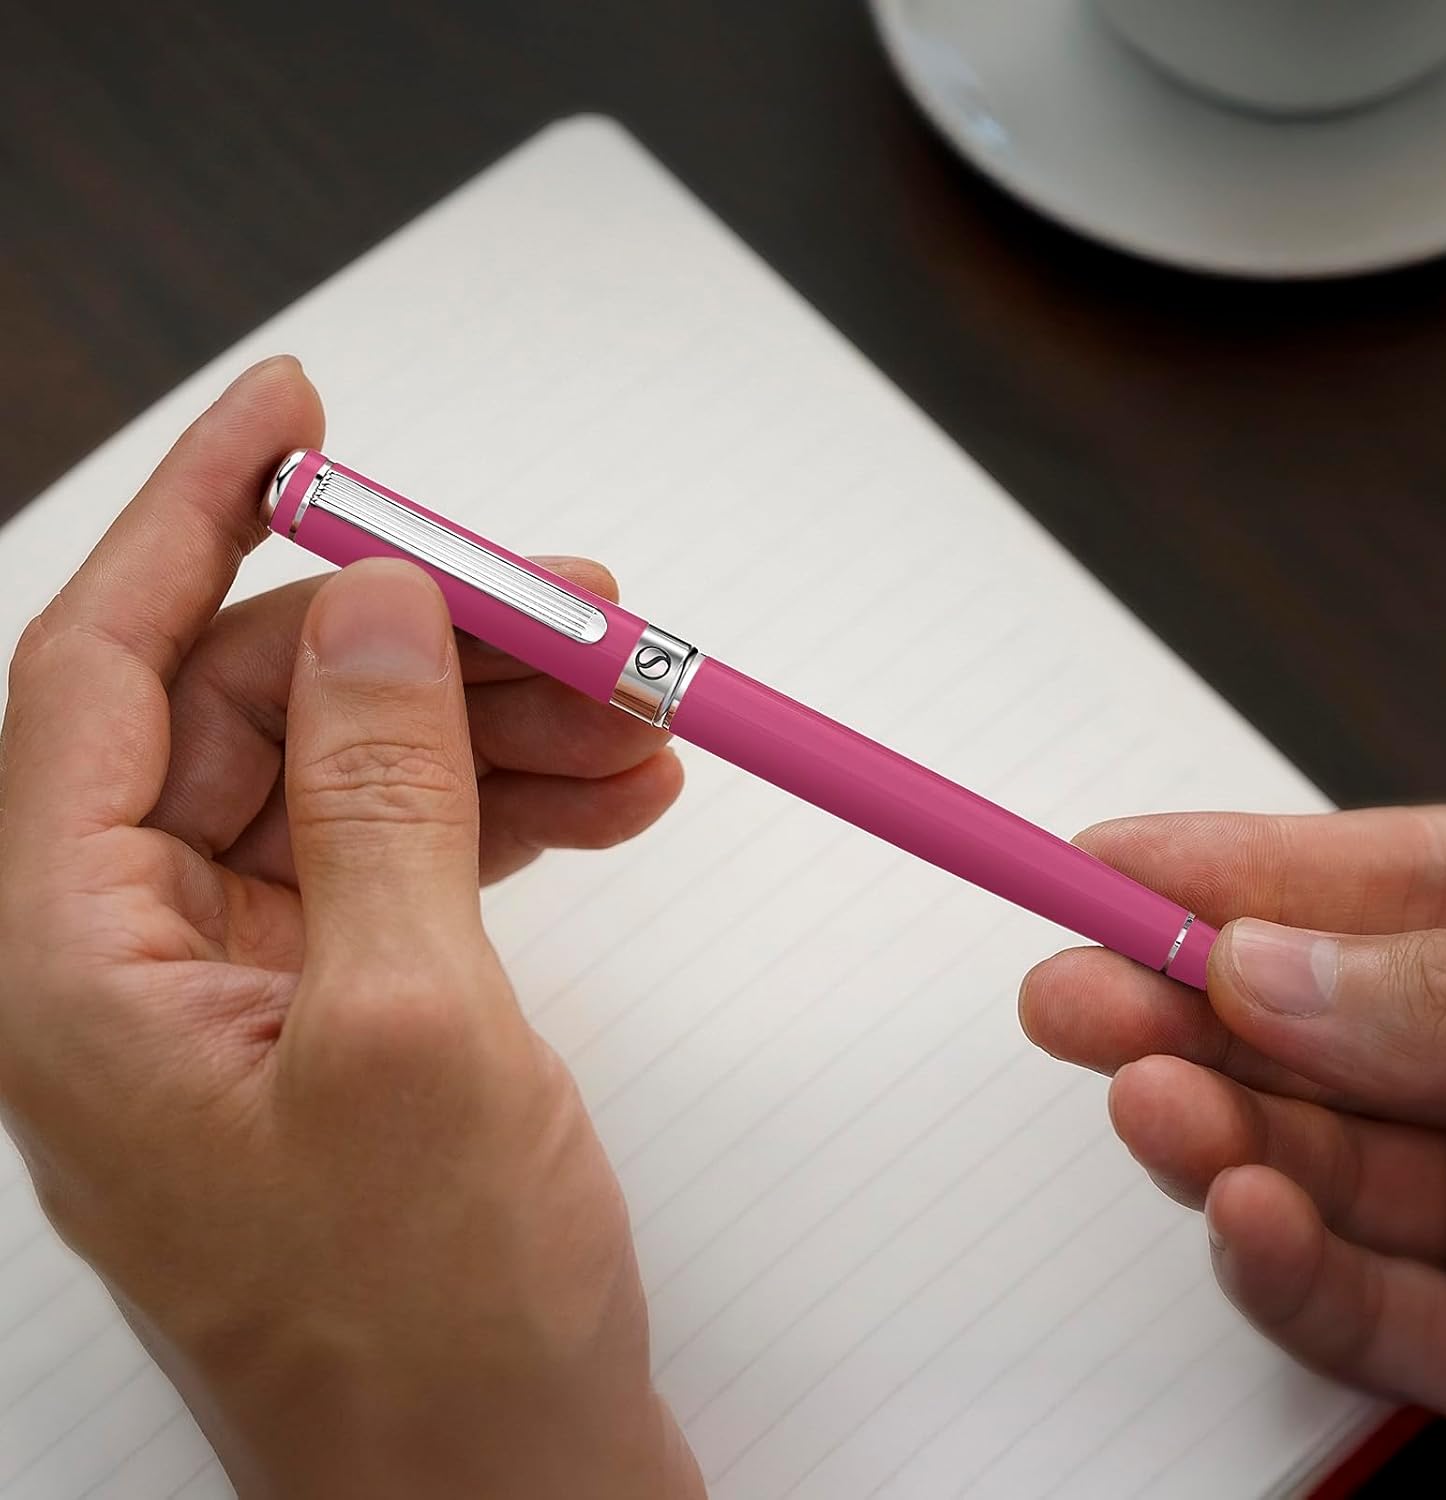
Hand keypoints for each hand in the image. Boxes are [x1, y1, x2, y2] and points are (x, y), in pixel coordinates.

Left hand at [0, 356, 704, 1498]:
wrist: (504, 1492)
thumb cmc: (434, 1328)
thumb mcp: (412, 1026)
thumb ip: (381, 792)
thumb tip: (383, 609)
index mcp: (69, 959)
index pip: (97, 666)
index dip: (203, 515)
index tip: (304, 410)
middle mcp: (130, 955)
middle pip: (259, 711)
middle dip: (427, 643)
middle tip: (578, 608)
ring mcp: (241, 982)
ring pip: (353, 774)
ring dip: (495, 729)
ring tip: (641, 722)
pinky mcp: (339, 1008)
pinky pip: (407, 852)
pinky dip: (507, 811)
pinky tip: (614, 799)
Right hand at [1021, 806, 1445, 1437]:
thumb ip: (1443, 988)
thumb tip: (1259, 964)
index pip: (1369, 891)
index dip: (1224, 868)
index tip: (1099, 859)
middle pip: (1302, 1032)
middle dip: (1173, 1010)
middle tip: (1066, 995)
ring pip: (1303, 1163)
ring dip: (1208, 1135)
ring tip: (1146, 1106)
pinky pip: (1354, 1307)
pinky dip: (1280, 1267)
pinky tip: (1242, 1216)